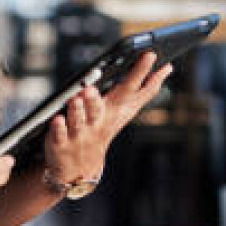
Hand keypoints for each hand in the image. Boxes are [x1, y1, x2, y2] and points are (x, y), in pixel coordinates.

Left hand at [45, 51, 171, 184]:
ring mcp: (80, 134)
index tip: (150, 55)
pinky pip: (59, 134)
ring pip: (79, 120)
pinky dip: (59, 127)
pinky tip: (58, 118)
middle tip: (97, 84)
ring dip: (78, 110)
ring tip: (77, 97)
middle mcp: (100, 122)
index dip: (144, 73)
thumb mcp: (123, 112)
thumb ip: (142, 91)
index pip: (134, 91)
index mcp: (116, 111)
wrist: (79, 170)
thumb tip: (167, 68)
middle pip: (103, 106)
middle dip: (100, 96)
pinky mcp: (61, 143)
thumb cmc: (102, 129)